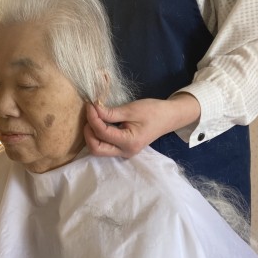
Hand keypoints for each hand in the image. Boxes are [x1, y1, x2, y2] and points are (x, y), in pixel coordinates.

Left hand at [83, 93, 200, 157]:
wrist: (169, 117)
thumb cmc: (153, 111)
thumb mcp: (131, 109)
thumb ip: (111, 113)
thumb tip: (92, 110)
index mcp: (129, 142)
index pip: (102, 133)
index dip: (92, 118)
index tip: (90, 104)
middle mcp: (124, 152)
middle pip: (96, 149)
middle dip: (88, 132)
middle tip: (89, 115)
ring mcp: (123, 152)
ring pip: (98, 149)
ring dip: (91, 134)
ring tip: (93, 117)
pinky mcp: (122, 148)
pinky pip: (104, 146)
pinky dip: (97, 135)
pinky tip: (98, 122)